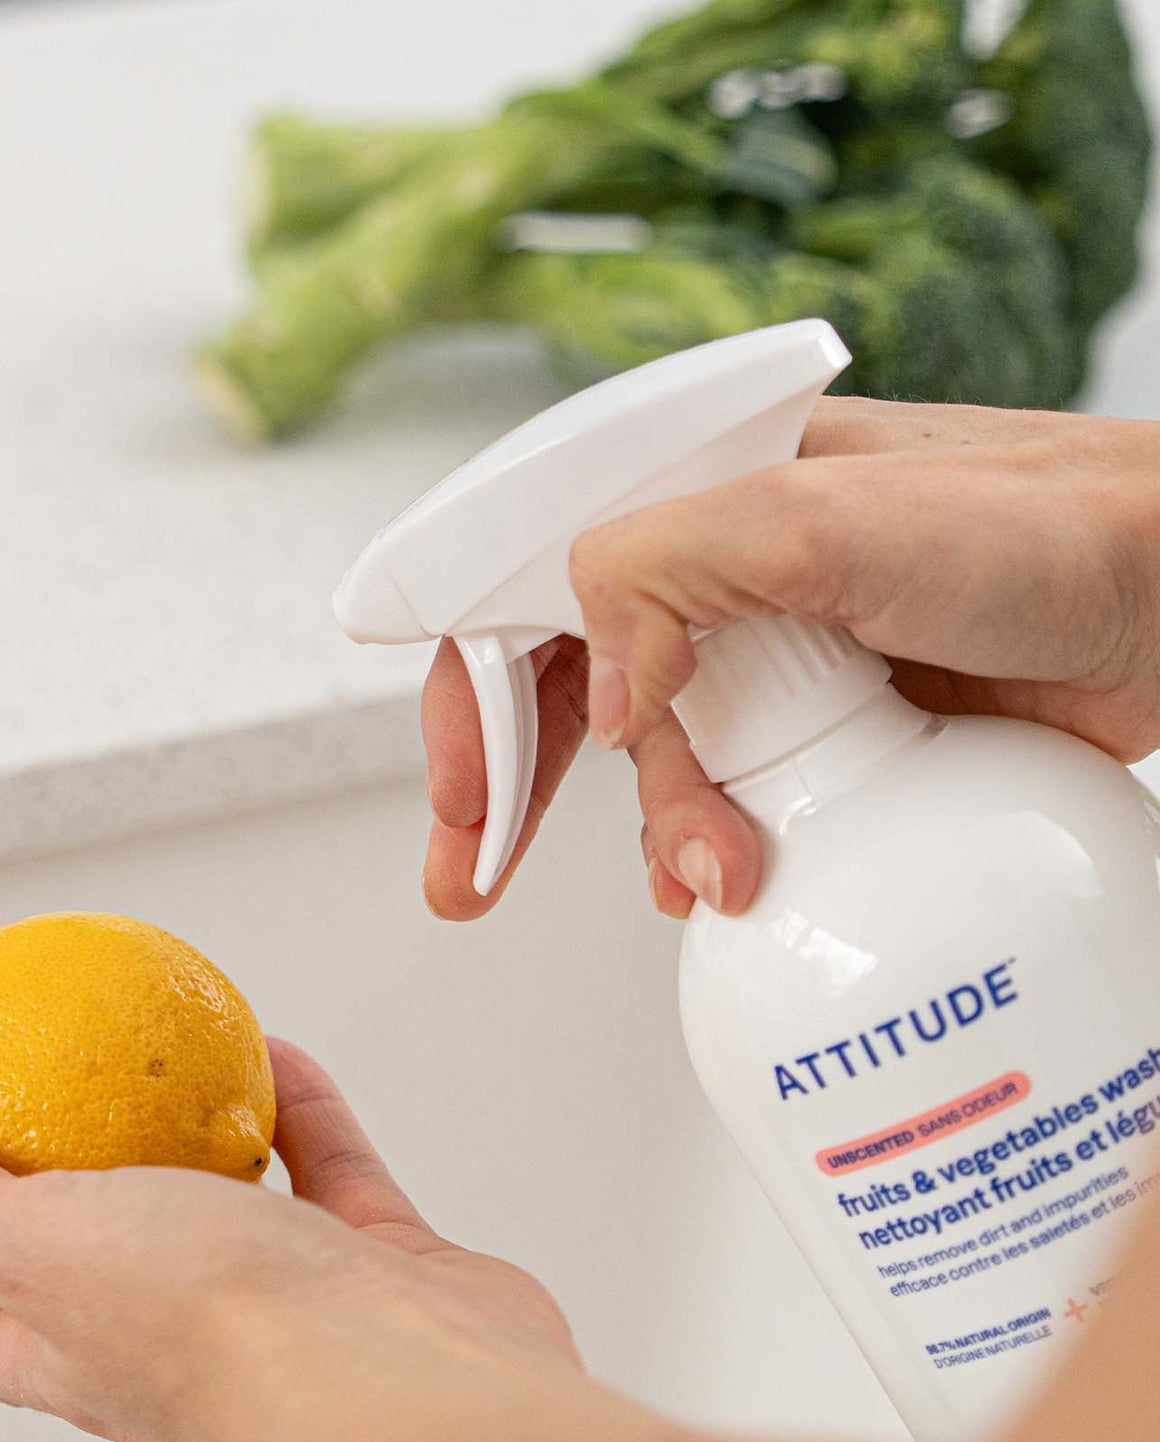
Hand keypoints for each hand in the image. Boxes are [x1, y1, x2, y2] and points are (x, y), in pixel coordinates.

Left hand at [0, 1039, 577, 1441]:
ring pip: (232, 1208)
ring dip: (202, 1136)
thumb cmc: (215, 1330)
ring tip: (172, 1054)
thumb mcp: (38, 1248)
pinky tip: (274, 1049)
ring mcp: (288, 1314)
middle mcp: (181, 1347)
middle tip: (67, 1083)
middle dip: (88, 1180)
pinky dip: (301, 1111)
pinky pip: (330, 1172)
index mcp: (84, 1360)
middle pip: (112, 1256)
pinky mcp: (377, 1276)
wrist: (410, 1388)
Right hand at [422, 398, 1159, 922]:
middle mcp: (720, 575)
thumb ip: (670, 574)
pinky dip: (710, 847)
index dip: (480, 688)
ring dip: (654, 832)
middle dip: (510, 785)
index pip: (534, 585)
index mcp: (697, 493)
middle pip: (569, 683)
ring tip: (708, 879)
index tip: (466, 793)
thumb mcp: (824, 520)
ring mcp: (775, 658)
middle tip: (472, 877)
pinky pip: (731, 800)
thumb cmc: (1042, 525)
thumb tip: (606, 701)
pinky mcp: (831, 732)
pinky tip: (723, 881)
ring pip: (654, 760)